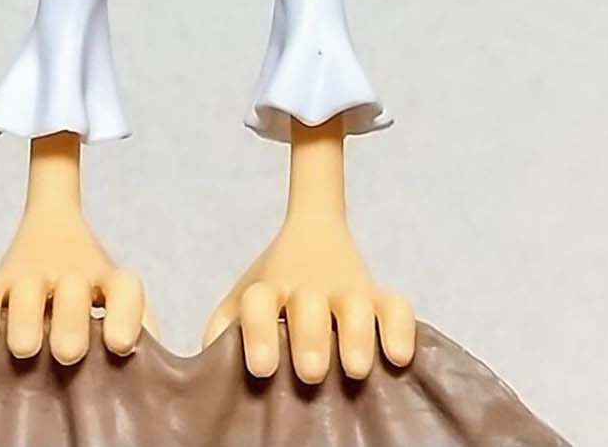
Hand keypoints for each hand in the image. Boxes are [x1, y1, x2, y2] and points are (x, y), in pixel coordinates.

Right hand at [0, 193, 146, 364]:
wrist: (52, 228)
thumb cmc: (92, 296)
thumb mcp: (117, 303)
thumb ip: (136, 326)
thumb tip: (158, 370)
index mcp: (107, 281)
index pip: (125, 288)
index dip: (126, 314)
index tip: (122, 346)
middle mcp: (70, 274)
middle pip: (74, 288)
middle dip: (71, 320)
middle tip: (68, 353)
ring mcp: (31, 276)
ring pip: (26, 288)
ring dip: (26, 317)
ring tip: (26, 349)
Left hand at [203, 208, 414, 383]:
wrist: (314, 235)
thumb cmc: (271, 290)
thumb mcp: (241, 301)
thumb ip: (224, 328)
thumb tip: (206, 368)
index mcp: (270, 288)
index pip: (259, 302)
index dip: (258, 333)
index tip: (261, 368)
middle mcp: (309, 288)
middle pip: (309, 305)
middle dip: (310, 338)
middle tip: (311, 372)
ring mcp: (348, 289)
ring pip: (357, 305)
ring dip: (356, 335)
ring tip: (355, 369)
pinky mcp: (379, 296)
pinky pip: (397, 306)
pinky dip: (401, 328)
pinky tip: (400, 358)